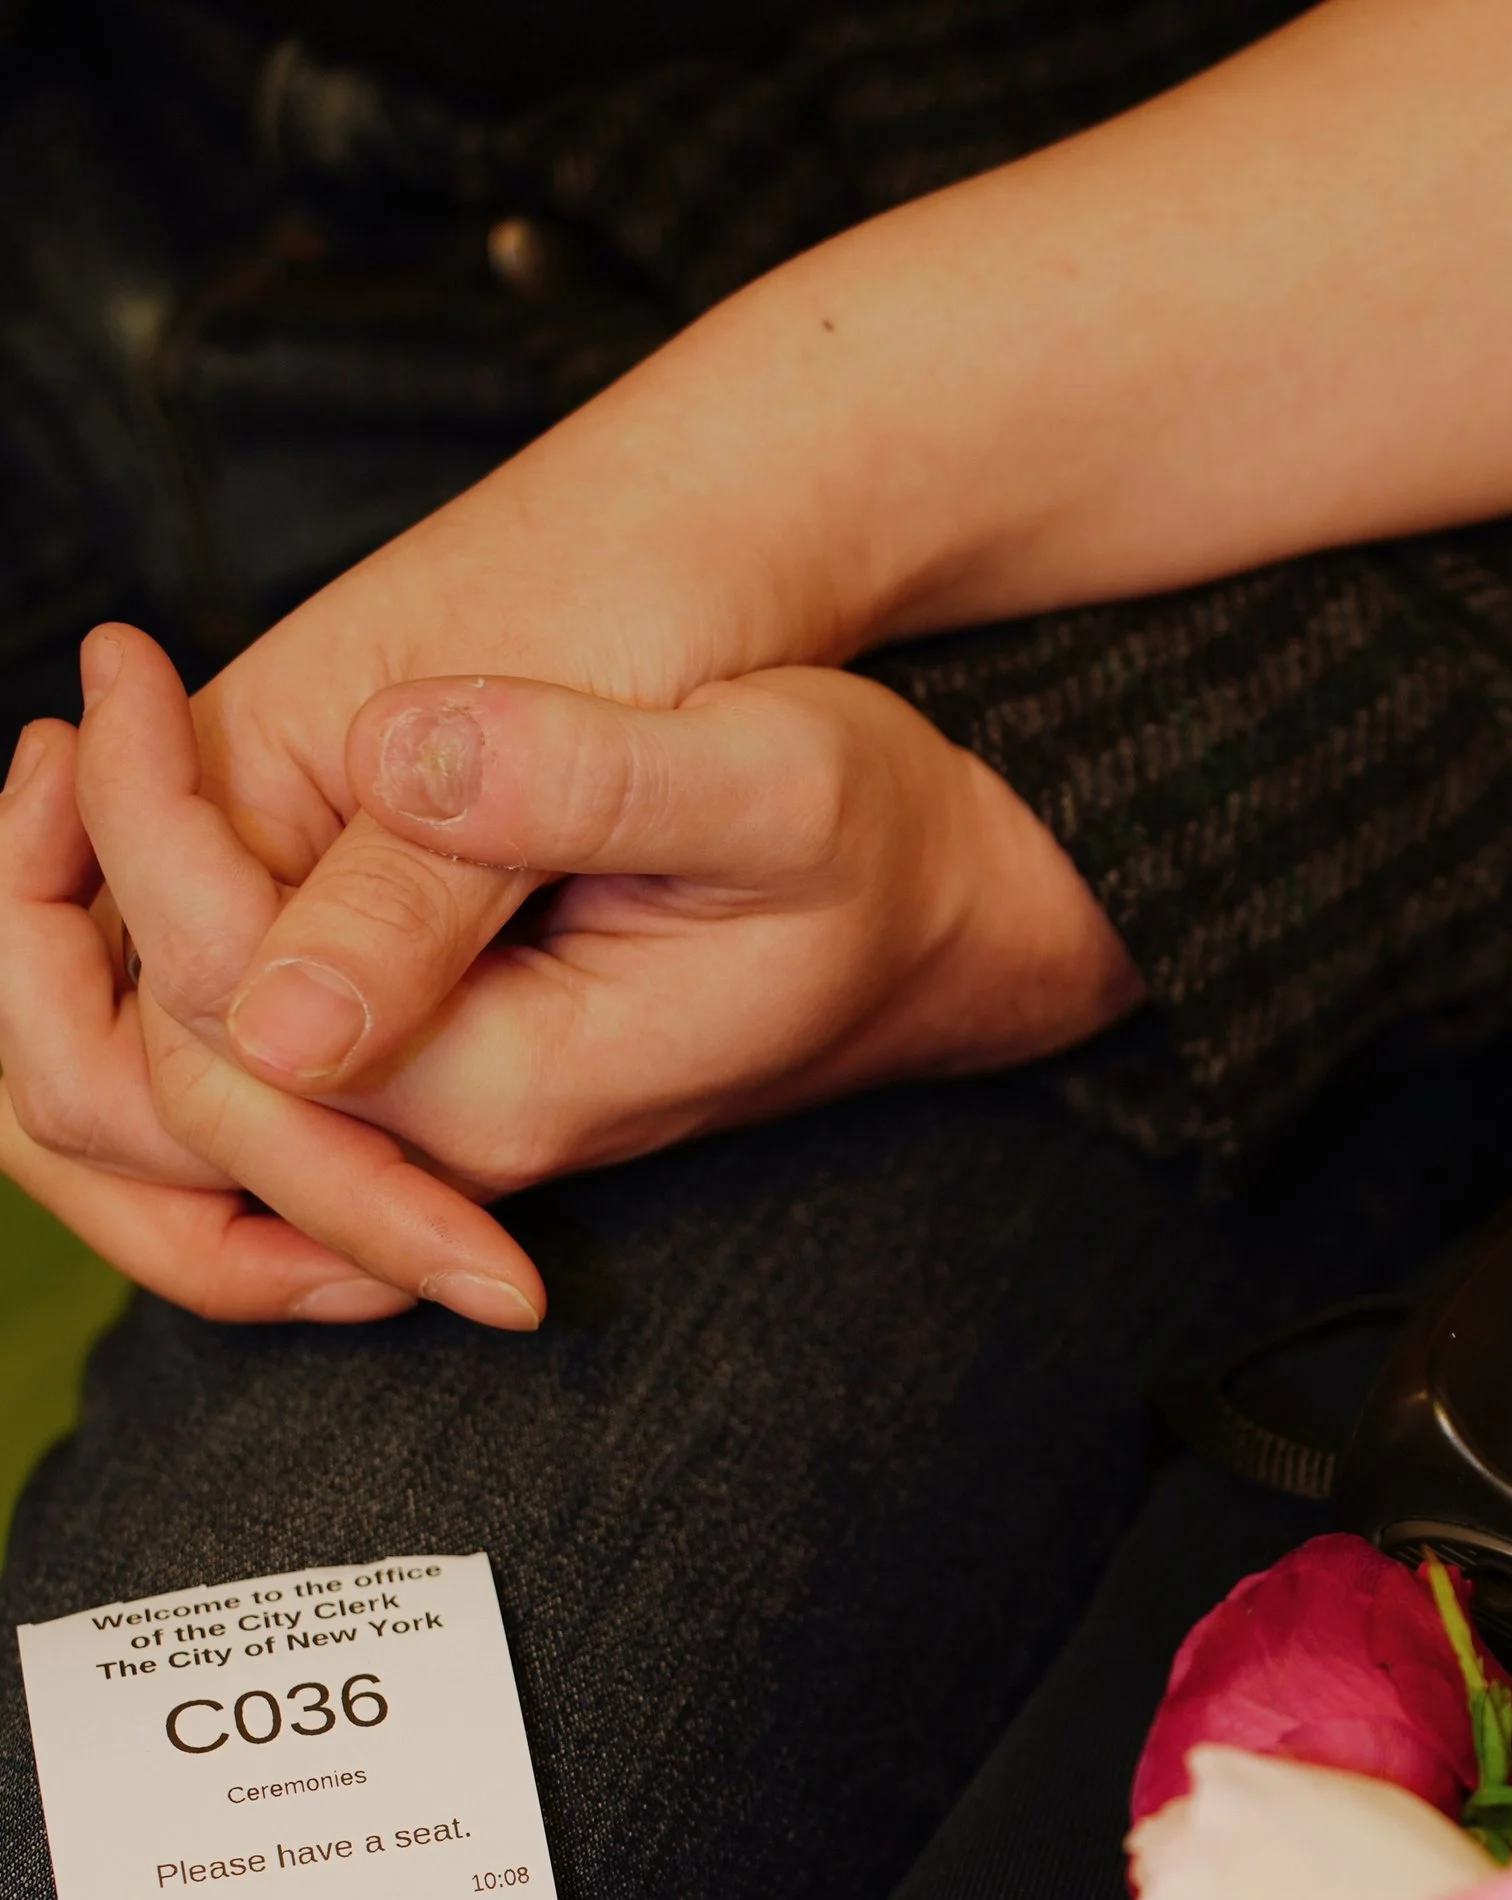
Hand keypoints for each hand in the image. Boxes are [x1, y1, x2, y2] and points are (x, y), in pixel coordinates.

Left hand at [0, 629, 1138, 1318]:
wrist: (941, 917)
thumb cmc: (872, 838)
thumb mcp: (766, 778)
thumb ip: (576, 788)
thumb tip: (386, 772)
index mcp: (507, 1087)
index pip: (230, 1015)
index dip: (142, 835)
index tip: (137, 667)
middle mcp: (442, 1139)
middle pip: (144, 1103)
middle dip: (54, 905)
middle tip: (92, 697)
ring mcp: (424, 1120)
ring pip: (153, 1118)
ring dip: (67, 955)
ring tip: (74, 762)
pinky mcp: (418, 1069)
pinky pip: (216, 1076)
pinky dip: (137, 966)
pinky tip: (141, 820)